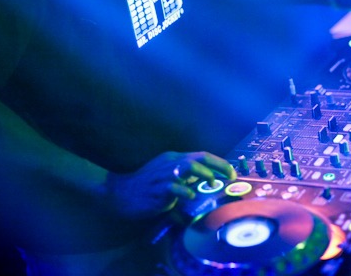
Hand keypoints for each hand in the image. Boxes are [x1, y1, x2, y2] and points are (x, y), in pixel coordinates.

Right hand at [104, 151, 236, 218]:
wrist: (119, 193)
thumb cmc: (145, 186)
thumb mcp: (166, 177)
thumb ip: (184, 178)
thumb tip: (204, 184)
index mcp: (173, 159)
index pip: (201, 155)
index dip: (219, 162)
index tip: (231, 171)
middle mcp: (170, 163)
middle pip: (199, 158)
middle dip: (219, 165)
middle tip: (230, 176)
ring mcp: (164, 175)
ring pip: (189, 167)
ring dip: (205, 174)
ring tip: (212, 183)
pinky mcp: (158, 189)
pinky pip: (175, 188)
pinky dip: (186, 191)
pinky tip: (190, 196)